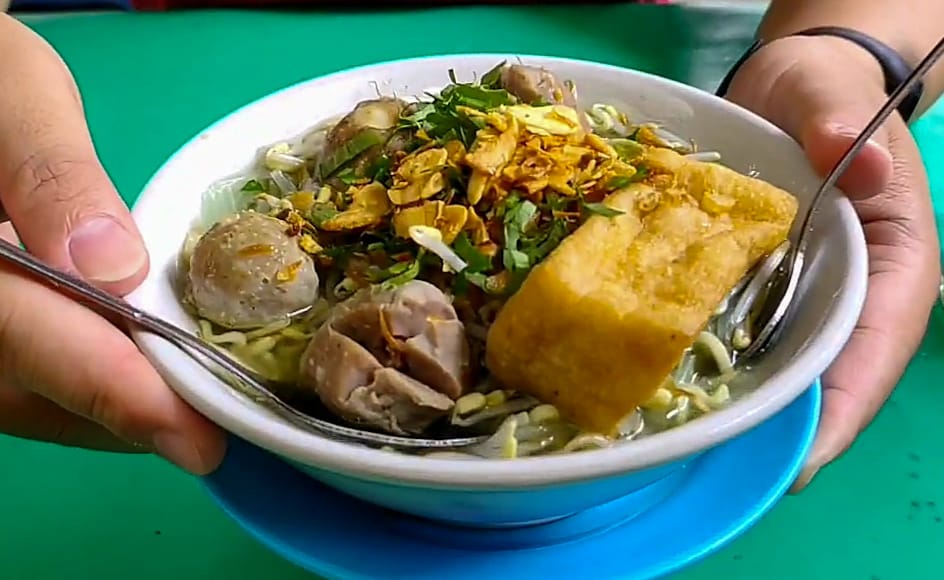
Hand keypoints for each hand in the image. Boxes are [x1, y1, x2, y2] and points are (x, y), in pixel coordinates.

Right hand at [0, 16, 225, 473]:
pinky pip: (27, 382)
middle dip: (134, 413)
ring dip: (118, 409)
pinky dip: (93, 387)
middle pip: (33, 393)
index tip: (196, 439)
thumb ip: (52, 176)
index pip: (28, 339)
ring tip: (202, 404)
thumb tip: (115, 267)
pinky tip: (149, 374)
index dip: (116, 393)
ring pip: (30, 401)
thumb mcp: (12, 97)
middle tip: (226, 422)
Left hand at [725, 35, 940, 489]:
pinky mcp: (765, 287)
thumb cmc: (824, 91)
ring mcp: (807, 294)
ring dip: (749, 404)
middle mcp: (853, 292)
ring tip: (693, 445)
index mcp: (893, 259)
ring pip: (787, 363)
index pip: (880, 344)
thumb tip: (860, 164)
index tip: (803, 459)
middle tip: (727, 466)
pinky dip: (715, 361)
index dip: (847, 406)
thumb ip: (841, 122)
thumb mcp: (832, 96)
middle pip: (831, 373)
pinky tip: (672, 387)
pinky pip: (744, 334)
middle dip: (787, 424)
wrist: (787, 88)